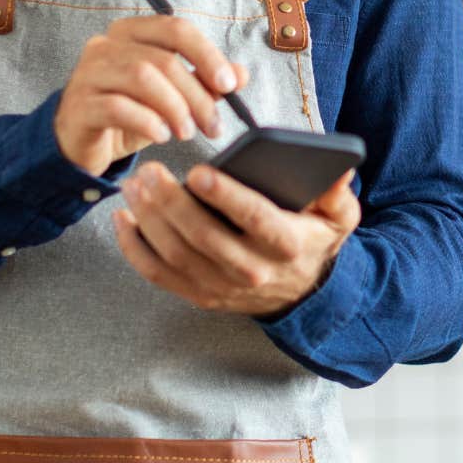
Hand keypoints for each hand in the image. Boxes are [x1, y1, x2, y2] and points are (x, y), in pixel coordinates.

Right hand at [54, 15, 248, 175]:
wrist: (79, 143)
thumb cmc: (128, 114)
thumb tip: (241, 74)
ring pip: (141, 78)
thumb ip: (203, 82)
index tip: (230, 85)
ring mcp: (88, 73)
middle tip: (213, 125)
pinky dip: (147, 121)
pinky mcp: (78, 105)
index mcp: (130, 33)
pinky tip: (161, 136)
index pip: (175, 29)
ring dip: (174, 108)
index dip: (207, 55)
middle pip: (163, 59)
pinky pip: (118, 107)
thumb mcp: (170, 98)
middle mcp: (105, 46)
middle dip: (196, 94)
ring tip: (187, 133)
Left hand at [114, 160, 360, 316]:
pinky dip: (134, 248)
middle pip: (204, 237)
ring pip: (176, 255)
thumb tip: (338, 168)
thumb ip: (337, 192)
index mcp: (287, 245)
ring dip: (149, 219)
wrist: (304, 294)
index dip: (226, 196)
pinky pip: (159, 275)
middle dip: (172, 203)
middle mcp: (253, 271)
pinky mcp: (199, 294)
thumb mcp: (339, 216)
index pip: (254, 219)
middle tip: (150, 170)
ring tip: (134, 185)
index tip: (199, 172)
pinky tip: (123, 217)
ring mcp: (222, 287)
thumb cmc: (314, 239)